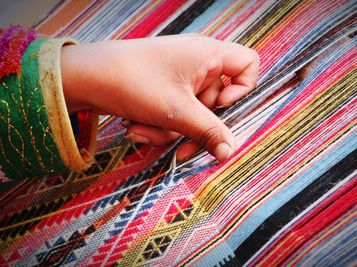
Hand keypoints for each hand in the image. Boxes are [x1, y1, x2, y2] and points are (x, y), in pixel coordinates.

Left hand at [61, 34, 258, 161]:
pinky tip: (136, 127)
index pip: (248, 65)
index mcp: (208, 55)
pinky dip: (159, 125)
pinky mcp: (164, 90)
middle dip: (195, 128)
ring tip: (142, 130)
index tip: (222, 106)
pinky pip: (175, 114)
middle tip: (183, 150)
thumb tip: (229, 152)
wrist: (85, 78)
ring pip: (193, 114)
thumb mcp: (176, 111)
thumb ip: (208, 132)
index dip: (243, 89)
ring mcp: (180, 77)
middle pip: (217, 103)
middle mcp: (198, 64)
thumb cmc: (133, 81)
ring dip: (170, 130)